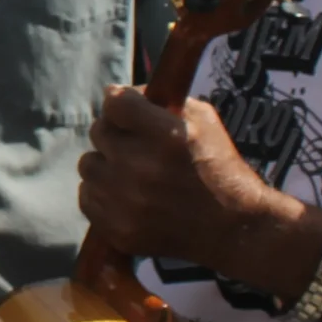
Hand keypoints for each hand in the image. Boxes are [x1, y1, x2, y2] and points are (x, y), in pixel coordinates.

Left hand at [78, 87, 309, 282]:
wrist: (234, 229)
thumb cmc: (219, 168)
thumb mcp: (203, 121)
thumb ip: (161, 100)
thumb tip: (116, 92)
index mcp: (165, 136)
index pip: (115, 103)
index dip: (119, 103)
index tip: (124, 109)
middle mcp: (141, 167)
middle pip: (98, 132)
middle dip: (115, 133)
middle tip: (133, 144)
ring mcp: (127, 201)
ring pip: (88, 165)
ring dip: (106, 165)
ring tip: (130, 173)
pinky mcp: (118, 229)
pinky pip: (87, 198)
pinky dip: (103, 195)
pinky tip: (127, 197)